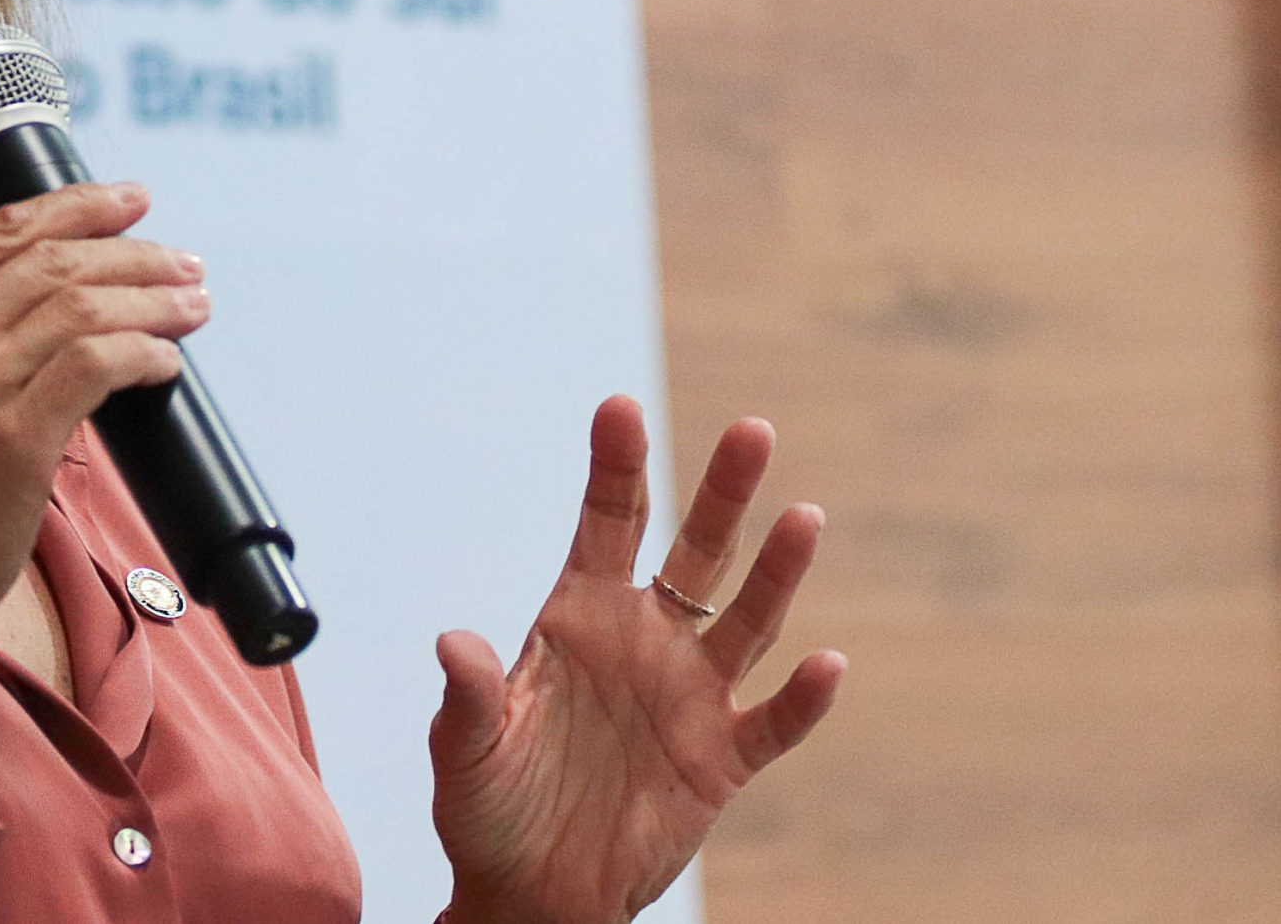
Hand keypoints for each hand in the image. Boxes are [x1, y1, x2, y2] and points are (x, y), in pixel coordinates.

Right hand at [0, 180, 201, 679]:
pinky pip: (100, 363)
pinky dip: (145, 352)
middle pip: (57, 259)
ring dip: (154, 301)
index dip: (80, 205)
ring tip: (194, 308)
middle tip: (185, 265)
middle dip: (135, 254)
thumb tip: (69, 295)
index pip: (6, 226)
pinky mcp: (13, 434)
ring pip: (86, 305)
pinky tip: (166, 364)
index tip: (133, 201)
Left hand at [429, 397, 843, 923]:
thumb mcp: (465, 750)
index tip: (619, 407)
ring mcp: (689, 697)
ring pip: (746, 621)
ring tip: (805, 515)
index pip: (605, 524)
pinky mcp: (720, 761)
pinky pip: (771, 723)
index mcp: (578, 618)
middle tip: (752, 429)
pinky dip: (801, 699)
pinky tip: (827, 665)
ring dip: (778, 573)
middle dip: (722, 493)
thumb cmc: (487, 809)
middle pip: (694, 553)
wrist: (530, 894)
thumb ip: (471, 695)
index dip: (616, 467)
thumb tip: (453, 643)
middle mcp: (643, 641)